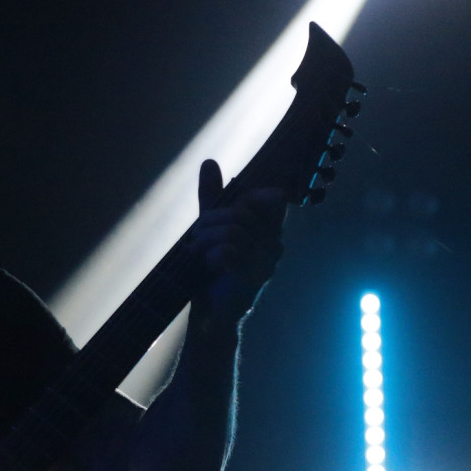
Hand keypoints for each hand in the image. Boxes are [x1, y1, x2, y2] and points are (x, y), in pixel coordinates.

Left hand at [190, 159, 286, 322]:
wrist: (209, 308)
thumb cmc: (212, 267)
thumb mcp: (209, 226)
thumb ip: (213, 196)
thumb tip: (209, 162)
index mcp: (269, 230)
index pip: (273, 199)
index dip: (253, 196)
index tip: (227, 208)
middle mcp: (275, 245)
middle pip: (240, 214)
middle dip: (209, 223)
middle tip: (196, 240)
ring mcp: (267, 263)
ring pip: (232, 232)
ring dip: (205, 241)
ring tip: (198, 254)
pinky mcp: (254, 279)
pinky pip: (228, 251)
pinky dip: (211, 256)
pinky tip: (209, 266)